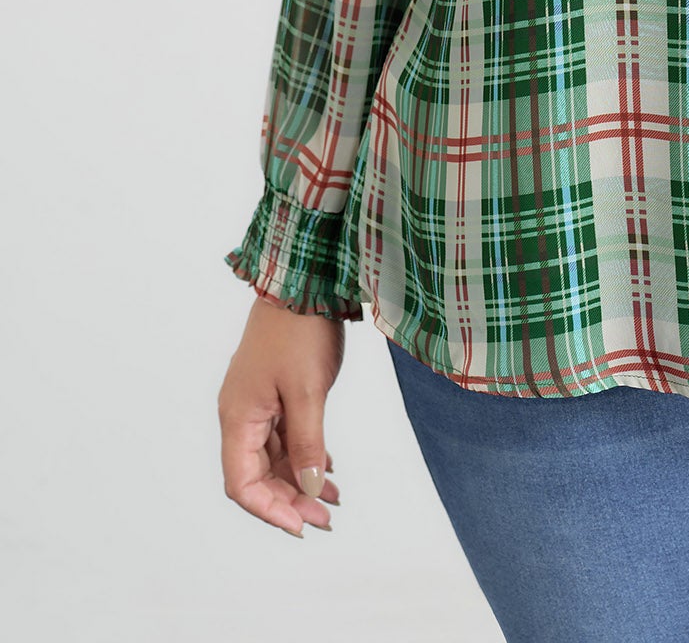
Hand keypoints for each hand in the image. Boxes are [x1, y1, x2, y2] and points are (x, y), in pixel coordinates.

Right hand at [219, 294, 346, 536]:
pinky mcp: (276, 392)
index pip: (241, 483)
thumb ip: (308, 444)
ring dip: (300, 481)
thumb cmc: (299, 330)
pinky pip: (285, 437)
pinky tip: (329, 469)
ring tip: (334, 500)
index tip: (301, 525)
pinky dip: (305, 456)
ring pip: (274, 457)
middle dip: (290, 500)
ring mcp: (258, 403)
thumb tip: (311, 489)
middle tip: (326, 517)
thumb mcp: (308, 391)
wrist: (304, 280)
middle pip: (257, 475)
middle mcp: (242, 414)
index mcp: (238, 416)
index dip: (269, 510)